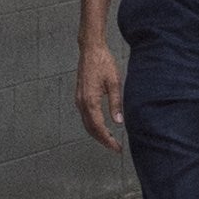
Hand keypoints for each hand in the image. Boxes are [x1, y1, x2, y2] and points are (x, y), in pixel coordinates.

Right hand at [76, 36, 126, 150]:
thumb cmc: (103, 62)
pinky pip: (85, 116)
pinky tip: (101, 125)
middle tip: (115, 147)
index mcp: (90, 100)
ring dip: (97, 133)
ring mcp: (79, 99)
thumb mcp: (114, 82)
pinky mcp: (80, 96)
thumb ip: (116, 103)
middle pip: (90, 128)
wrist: (91, 50)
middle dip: (102, 140)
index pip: (98, 127)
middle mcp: (82, 102)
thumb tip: (118, 121)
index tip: (116, 148)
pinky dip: (93, 124)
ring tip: (110, 139)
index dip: (107, 140)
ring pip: (86, 123)